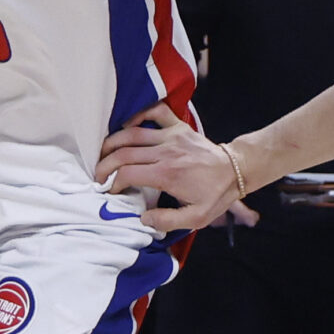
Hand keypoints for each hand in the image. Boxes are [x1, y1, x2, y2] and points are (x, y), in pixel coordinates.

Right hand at [94, 104, 242, 232]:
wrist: (235, 171)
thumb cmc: (215, 194)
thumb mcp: (196, 218)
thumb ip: (167, 221)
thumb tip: (143, 218)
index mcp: (167, 174)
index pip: (128, 174)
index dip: (113, 182)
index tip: (110, 190)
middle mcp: (166, 152)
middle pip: (124, 153)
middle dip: (105, 164)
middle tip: (98, 175)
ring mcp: (172, 135)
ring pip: (132, 132)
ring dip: (112, 142)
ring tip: (103, 153)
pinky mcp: (179, 126)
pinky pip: (155, 111)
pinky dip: (139, 114)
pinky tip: (128, 124)